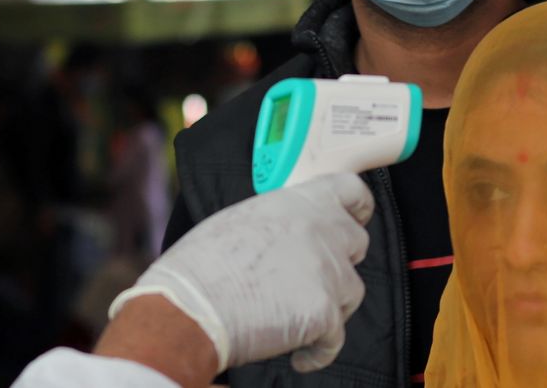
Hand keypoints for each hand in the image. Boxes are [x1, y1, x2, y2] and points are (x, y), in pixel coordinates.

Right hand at [109, 173, 373, 372]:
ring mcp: (329, 271)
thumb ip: (278, 220)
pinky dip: (320, 351)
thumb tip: (285, 235)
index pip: (350, 190)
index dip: (358, 207)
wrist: (188, 308)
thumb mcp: (240, 219)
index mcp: (300, 202)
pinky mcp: (326, 312)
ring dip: (332, 305)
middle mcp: (322, 230)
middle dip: (340, 262)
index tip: (357, 218)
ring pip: (351, 291)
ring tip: (296, 320)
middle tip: (313, 279)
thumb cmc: (198, 266)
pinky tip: (301, 357)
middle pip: (356, 242)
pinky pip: (336, 338)